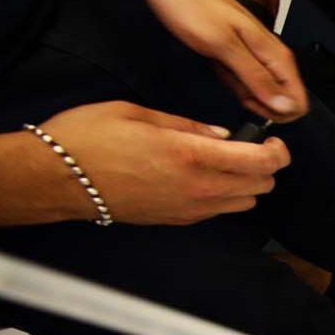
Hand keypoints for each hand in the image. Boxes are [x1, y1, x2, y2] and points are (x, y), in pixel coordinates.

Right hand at [37, 102, 290, 224]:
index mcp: (191, 155)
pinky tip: (206, 179)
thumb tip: (221, 135)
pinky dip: (225, 196)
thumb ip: (187, 125)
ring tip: (229, 164)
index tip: (273, 140)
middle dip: (265, 166)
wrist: (56, 178)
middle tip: (251, 148)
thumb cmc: (89, 139)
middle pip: (262, 185)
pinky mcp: (177, 220)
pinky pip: (218, 212)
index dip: (278, 151)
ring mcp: (189, 209)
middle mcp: (198, 188)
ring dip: (247, 184)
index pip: (261, 161)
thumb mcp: (138, 113)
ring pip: (245, 203)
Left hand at [135, 0, 307, 120]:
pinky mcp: (239, 55)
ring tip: (224, 74)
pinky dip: (232, 83)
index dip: (278, 112)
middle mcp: (268, 54)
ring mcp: (254, 54)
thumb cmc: (192, 4)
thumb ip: (256, 77)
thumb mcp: (223, 46)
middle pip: (282, 98)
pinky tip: (220, 71)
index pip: (298, 99)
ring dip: (243, 94)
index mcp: (273, 53)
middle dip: (260, 105)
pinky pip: (244, 81)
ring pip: (262, 91)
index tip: (255, 106)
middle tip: (236, 91)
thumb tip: (284, 105)